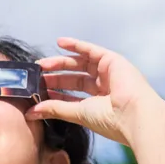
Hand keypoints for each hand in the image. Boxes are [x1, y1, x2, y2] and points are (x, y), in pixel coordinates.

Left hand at [28, 38, 164, 145]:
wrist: (134, 115)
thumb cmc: (110, 120)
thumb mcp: (78, 114)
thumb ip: (55, 109)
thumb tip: (31, 113)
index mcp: (100, 103)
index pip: (73, 94)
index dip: (56, 91)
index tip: (38, 90)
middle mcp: (105, 87)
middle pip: (74, 78)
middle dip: (54, 76)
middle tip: (36, 76)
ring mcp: (110, 73)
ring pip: (80, 64)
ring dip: (60, 62)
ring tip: (41, 64)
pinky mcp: (112, 60)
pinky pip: (91, 50)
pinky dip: (76, 45)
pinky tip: (59, 43)